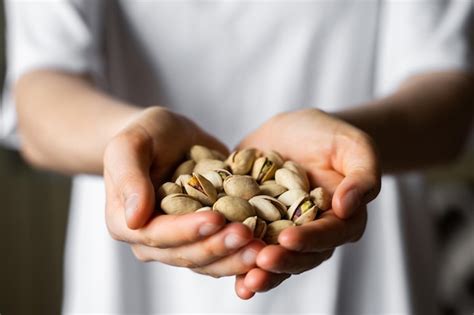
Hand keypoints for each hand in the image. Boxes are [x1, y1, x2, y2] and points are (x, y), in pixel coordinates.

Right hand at [104, 107, 263, 276]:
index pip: (158, 234)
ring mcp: (182, 242)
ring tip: (264, 247)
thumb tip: (134, 219)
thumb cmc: (145, 135)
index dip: (187, 230)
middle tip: (248, 235)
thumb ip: (129, 178)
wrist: (168, 137)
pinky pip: (226, 253)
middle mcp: (154, 242)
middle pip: (188, 254)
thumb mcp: (130, 145)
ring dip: (236, 257)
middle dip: (219, 246)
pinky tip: (269, 246)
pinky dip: (245, 252)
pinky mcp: (207, 238)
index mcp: (128, 224)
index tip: (216, 218)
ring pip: (210, 261)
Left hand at [234, 108, 380, 298]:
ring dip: (257, 271)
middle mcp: (310, 233)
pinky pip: (245, 243)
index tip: (288, 239)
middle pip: (299, 256)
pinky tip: (220, 264)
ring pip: (272, 258)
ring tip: (244, 281)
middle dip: (281, 262)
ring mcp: (280, 231)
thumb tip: (347, 206)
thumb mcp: (354, 147)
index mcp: (339, 220)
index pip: (327, 235)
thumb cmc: (330, 137)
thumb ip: (362, 176)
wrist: (296, 132)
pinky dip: (233, 255)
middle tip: (261, 262)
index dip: (309, 239)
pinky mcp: (253, 223)